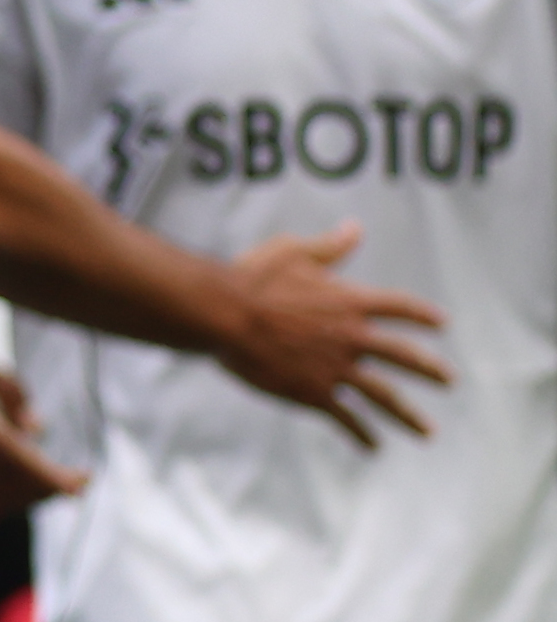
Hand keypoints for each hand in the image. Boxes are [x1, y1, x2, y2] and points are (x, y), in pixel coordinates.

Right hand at [0, 313, 85, 517]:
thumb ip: (13, 394)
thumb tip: (37, 430)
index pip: (16, 459)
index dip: (53, 476)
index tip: (85, 482)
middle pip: (10, 485)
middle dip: (48, 488)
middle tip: (73, 480)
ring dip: (27, 497)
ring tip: (44, 479)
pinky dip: (3, 501)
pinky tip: (17, 483)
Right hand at [209, 223, 450, 446]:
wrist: (225, 314)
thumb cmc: (253, 277)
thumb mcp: (292, 252)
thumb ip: (329, 247)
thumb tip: (355, 228)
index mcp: (349, 302)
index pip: (398, 307)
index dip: (422, 314)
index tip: (442, 323)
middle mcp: (352, 336)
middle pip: (403, 356)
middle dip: (430, 370)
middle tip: (449, 381)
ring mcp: (336, 368)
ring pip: (385, 395)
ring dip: (409, 415)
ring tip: (427, 431)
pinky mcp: (315, 393)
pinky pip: (347, 418)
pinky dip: (362, 433)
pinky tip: (373, 446)